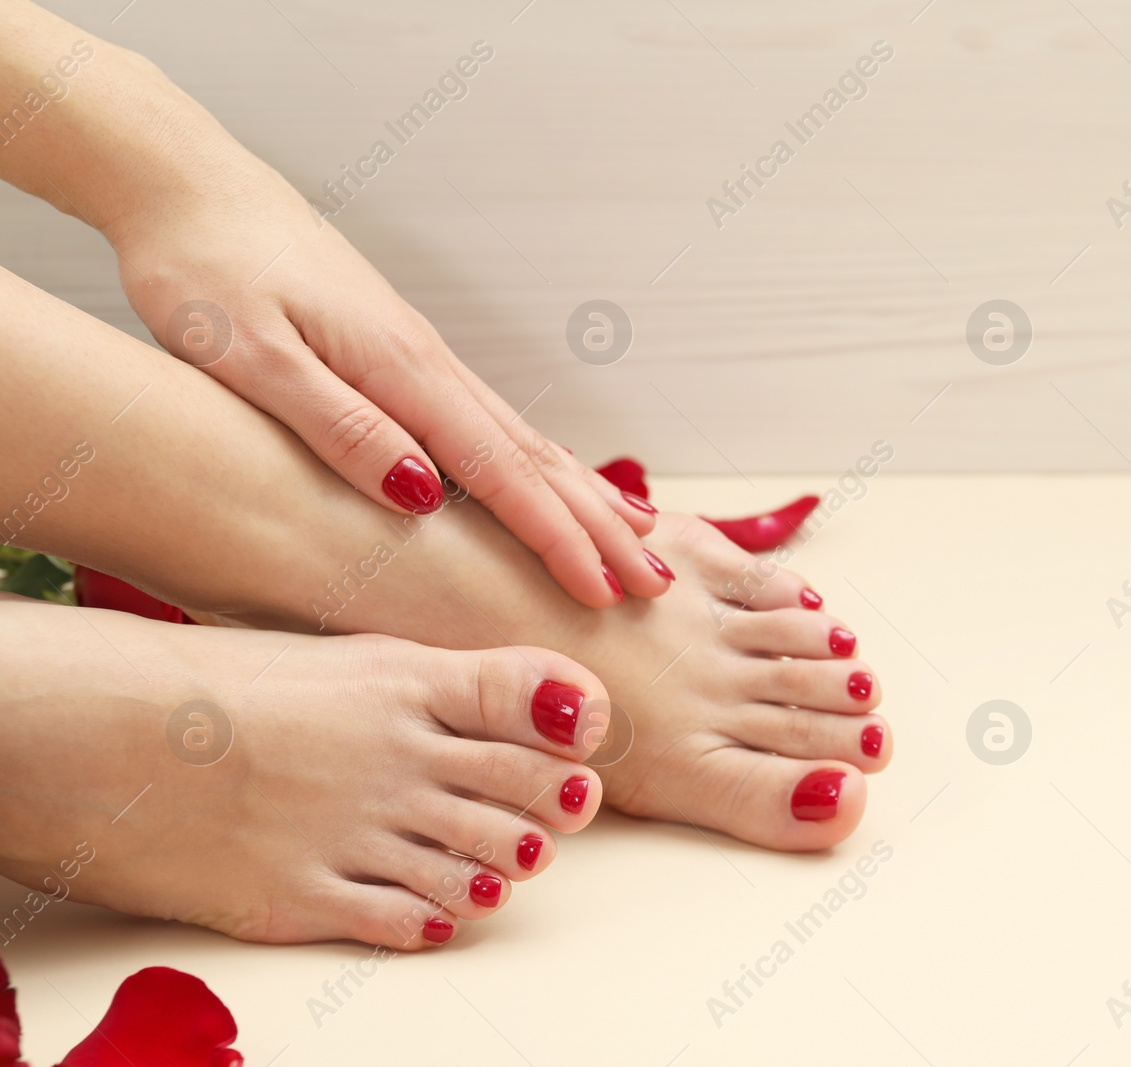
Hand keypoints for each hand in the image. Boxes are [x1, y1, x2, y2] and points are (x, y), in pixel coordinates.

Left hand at [107, 158, 668, 608]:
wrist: (191, 186)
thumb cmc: (205, 271)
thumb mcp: (251, 357)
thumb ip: (340, 425)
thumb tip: (423, 495)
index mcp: (399, 369)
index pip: (499, 472)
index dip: (556, 538)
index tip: (603, 591)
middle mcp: (428, 363)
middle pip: (534, 458)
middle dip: (600, 526)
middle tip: (656, 582)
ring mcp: (423, 358)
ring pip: (524, 439)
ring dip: (584, 495)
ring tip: (640, 536)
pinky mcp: (404, 356)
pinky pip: (493, 423)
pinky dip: (541, 463)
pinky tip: (554, 478)